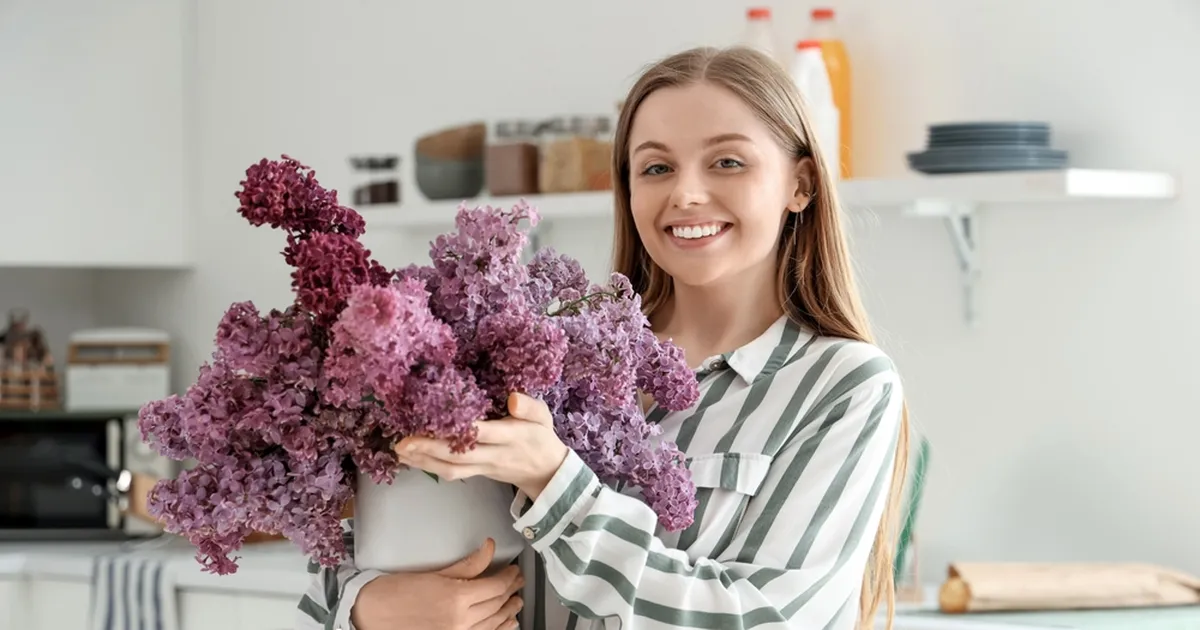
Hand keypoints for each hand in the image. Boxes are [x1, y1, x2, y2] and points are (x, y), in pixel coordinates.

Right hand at [350, 538, 523, 629]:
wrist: (372, 614)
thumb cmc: (396, 592)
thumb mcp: (435, 573)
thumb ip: (467, 565)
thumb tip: (489, 547)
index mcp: (457, 597)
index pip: (496, 586)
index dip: (509, 577)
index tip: (514, 570)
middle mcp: (461, 620)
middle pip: (497, 604)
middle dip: (511, 591)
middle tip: (518, 582)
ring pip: (494, 624)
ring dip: (508, 611)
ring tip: (516, 602)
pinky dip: (498, 629)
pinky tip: (505, 623)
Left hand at [397, 393, 568, 498]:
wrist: (547, 473)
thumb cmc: (541, 436)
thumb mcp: (544, 416)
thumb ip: (530, 406)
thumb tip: (512, 398)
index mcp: (511, 436)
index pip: (483, 433)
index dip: (459, 429)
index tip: (435, 419)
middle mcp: (495, 454)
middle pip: (460, 454)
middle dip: (429, 448)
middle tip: (402, 441)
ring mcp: (485, 467)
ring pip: (452, 468)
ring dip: (424, 460)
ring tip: (400, 450)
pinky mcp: (478, 474)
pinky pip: (452, 472)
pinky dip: (429, 466)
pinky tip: (411, 458)